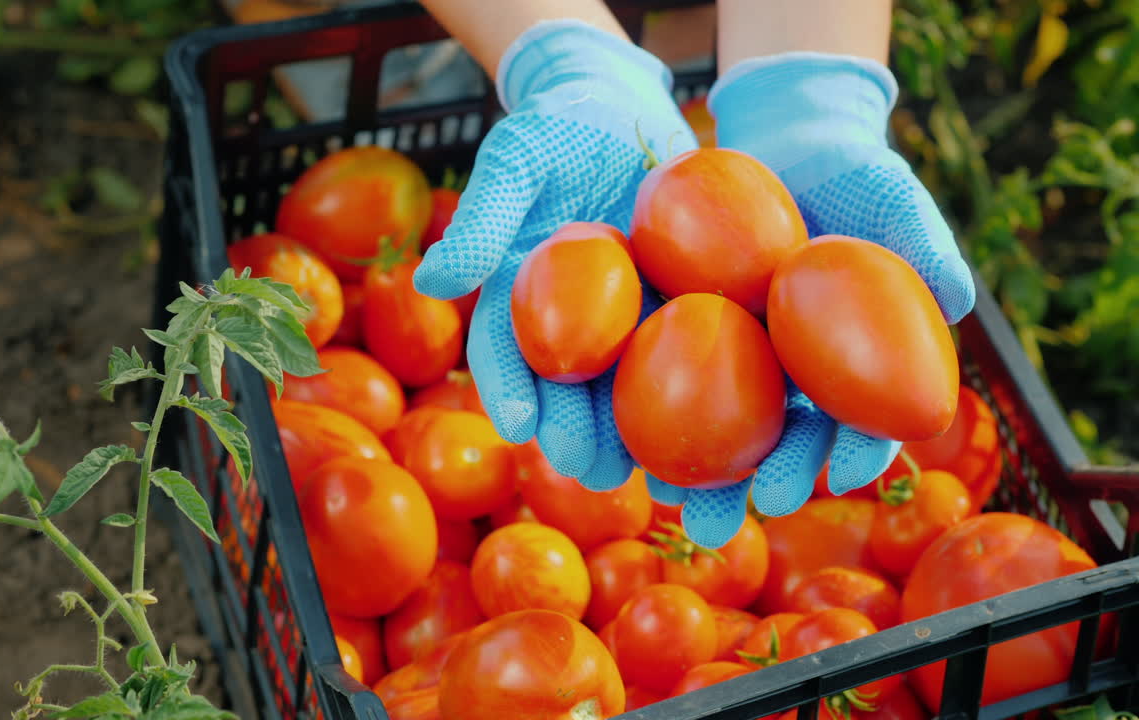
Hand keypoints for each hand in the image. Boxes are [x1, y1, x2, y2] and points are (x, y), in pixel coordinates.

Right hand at [413, 19, 695, 488]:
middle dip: (578, 436)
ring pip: (631, 394)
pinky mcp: (685, 314)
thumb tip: (433, 279)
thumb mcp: (519, 158)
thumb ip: (484, 217)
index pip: (505, 354)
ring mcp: (629, 325)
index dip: (510, 390)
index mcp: (521, 300)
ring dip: (641, 442)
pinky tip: (731, 434)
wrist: (627, 106)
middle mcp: (573, 325)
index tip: (521, 424)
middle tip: (591, 470)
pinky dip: (712, 397)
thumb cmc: (559, 124)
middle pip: (571, 394)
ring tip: (658, 479)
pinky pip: (697, 359)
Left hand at [655, 52, 976, 547]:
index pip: (851, 423)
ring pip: (708, 424)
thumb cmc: (854, 174)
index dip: (845, 453)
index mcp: (845, 368)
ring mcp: (731, 357)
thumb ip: (923, 244)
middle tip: (714, 524)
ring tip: (664, 504)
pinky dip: (629, 406)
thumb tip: (957, 298)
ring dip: (685, 470)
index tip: (828, 481)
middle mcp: (786, 376)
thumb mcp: (892, 198)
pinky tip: (607, 436)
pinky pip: (650, 371)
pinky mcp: (676, 327)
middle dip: (747, 487)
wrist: (784, 137)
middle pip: (773, 443)